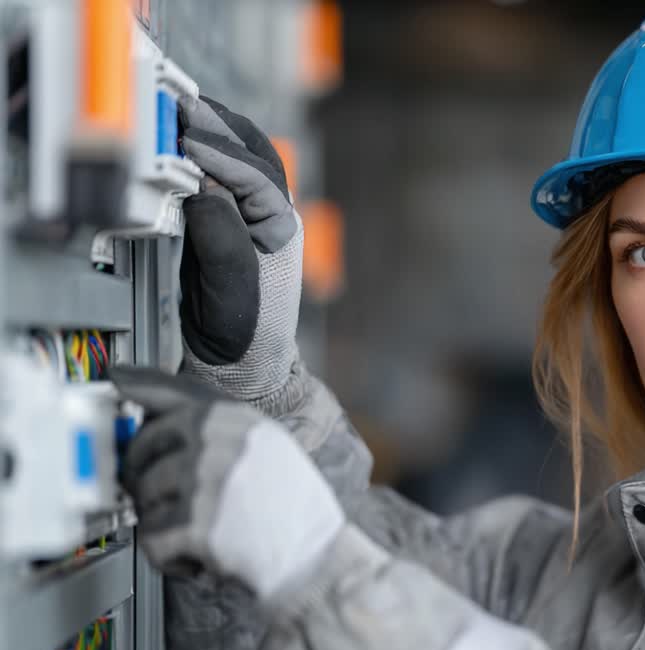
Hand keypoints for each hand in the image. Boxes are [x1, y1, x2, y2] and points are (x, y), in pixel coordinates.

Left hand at [111, 365, 342, 599]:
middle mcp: (218, 440)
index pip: (174, 392)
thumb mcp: (270, 451)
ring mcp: (204, 478)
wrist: (314, 558)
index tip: (118, 380)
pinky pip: (151, 539)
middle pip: (143, 447)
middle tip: (165, 500)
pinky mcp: (194, 521)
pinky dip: (169, 559)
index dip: (139, 385)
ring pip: (142, 497)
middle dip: (143, 477)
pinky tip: (199, 559)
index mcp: (237, 420)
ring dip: (162, 523)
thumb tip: (163, 428)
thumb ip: (222, 434)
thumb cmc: (294, 512)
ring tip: (199, 533)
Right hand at [177, 96, 302, 404]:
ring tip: (177, 110)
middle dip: (218, 124)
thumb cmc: (244, 332)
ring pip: (240, 154)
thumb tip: (202, 187)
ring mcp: (252, 213)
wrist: (239, 364)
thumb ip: (220, 235)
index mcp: (280, 225)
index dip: (220, 151)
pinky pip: (219, 172)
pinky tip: (178, 139)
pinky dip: (201, 150)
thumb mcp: (231, 287)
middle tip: (179, 104)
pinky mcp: (228, 219)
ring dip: (212, 129)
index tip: (187, 138)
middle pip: (252, 150)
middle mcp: (270, 212)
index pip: (253, 173)